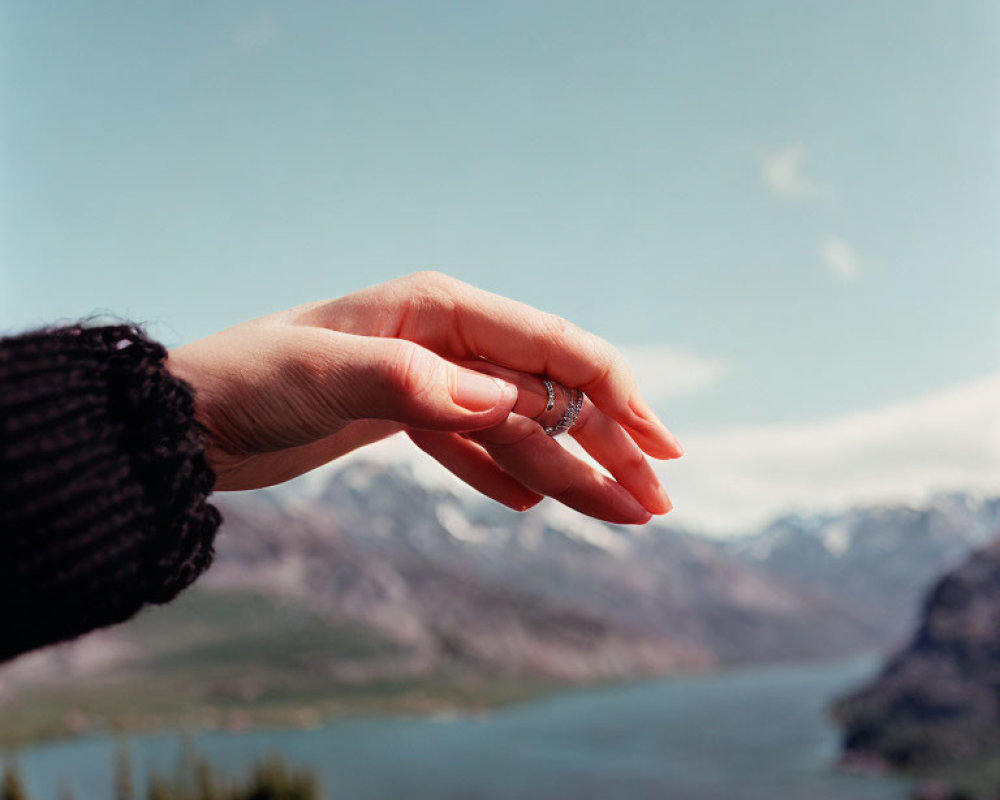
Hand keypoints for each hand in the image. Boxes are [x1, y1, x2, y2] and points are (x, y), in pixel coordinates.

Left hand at [167, 271, 682, 523]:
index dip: (616, 395)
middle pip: (549, 392)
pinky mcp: (404, 416)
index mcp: (439, 309)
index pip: (552, 349)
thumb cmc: (241, 381)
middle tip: (656, 504)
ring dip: (570, 471)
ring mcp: (427, 378)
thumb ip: (412, 382)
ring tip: (622, 517)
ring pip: (519, 427)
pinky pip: (471, 449)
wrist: (181, 421)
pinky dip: (505, 476)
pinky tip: (533, 504)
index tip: (663, 447)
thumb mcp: (322, 375)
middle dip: (607, 446)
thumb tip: (507, 402)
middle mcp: (444, 338)